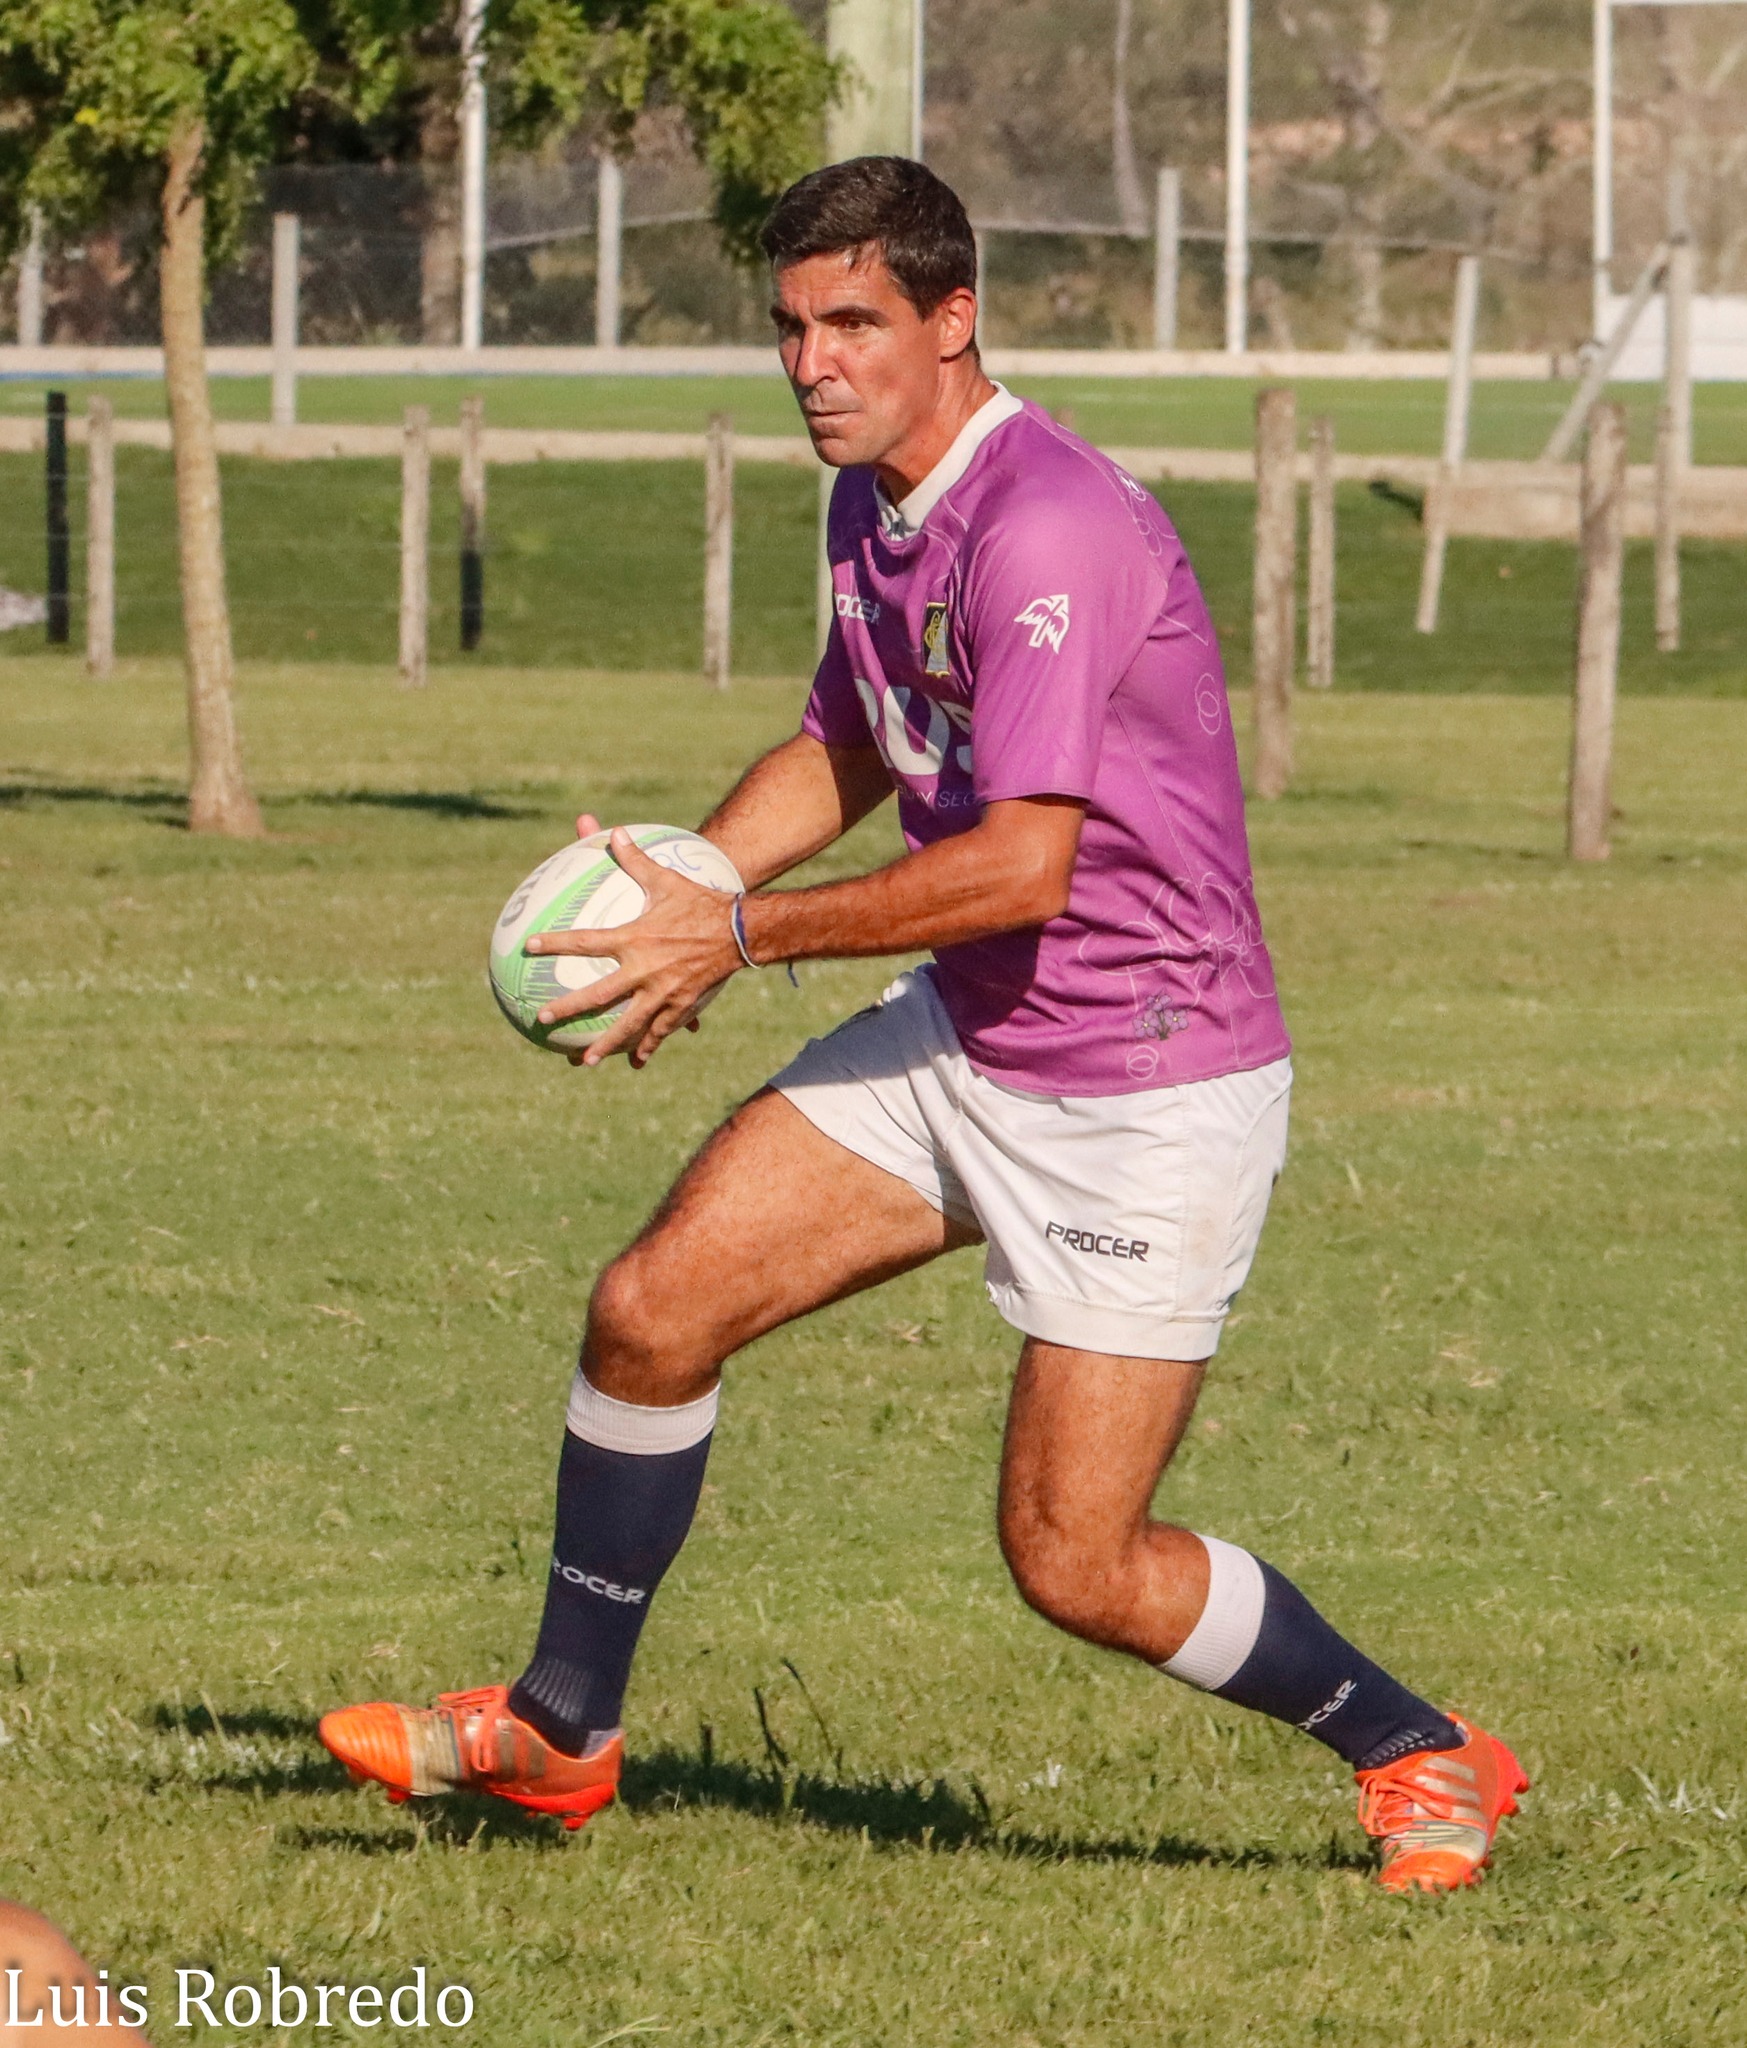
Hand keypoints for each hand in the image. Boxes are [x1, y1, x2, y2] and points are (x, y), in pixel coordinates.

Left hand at [525, 827, 741, 1068]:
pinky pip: (660, 1032)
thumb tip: (612, 831)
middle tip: (542, 1018)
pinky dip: (647, 1047)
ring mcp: (663, 993)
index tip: (529, 947)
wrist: (740, 930)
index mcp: (634, 939)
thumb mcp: (665, 879)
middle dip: (568, 1008)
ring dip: (604, 1045)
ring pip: (627, 1025)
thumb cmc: (700, 901)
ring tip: (583, 1062)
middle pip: (598, 996)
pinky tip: (636, 1062)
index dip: (555, 943)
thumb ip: (634, 860)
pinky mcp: (681, 1006)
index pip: (585, 942)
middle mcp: (643, 970)